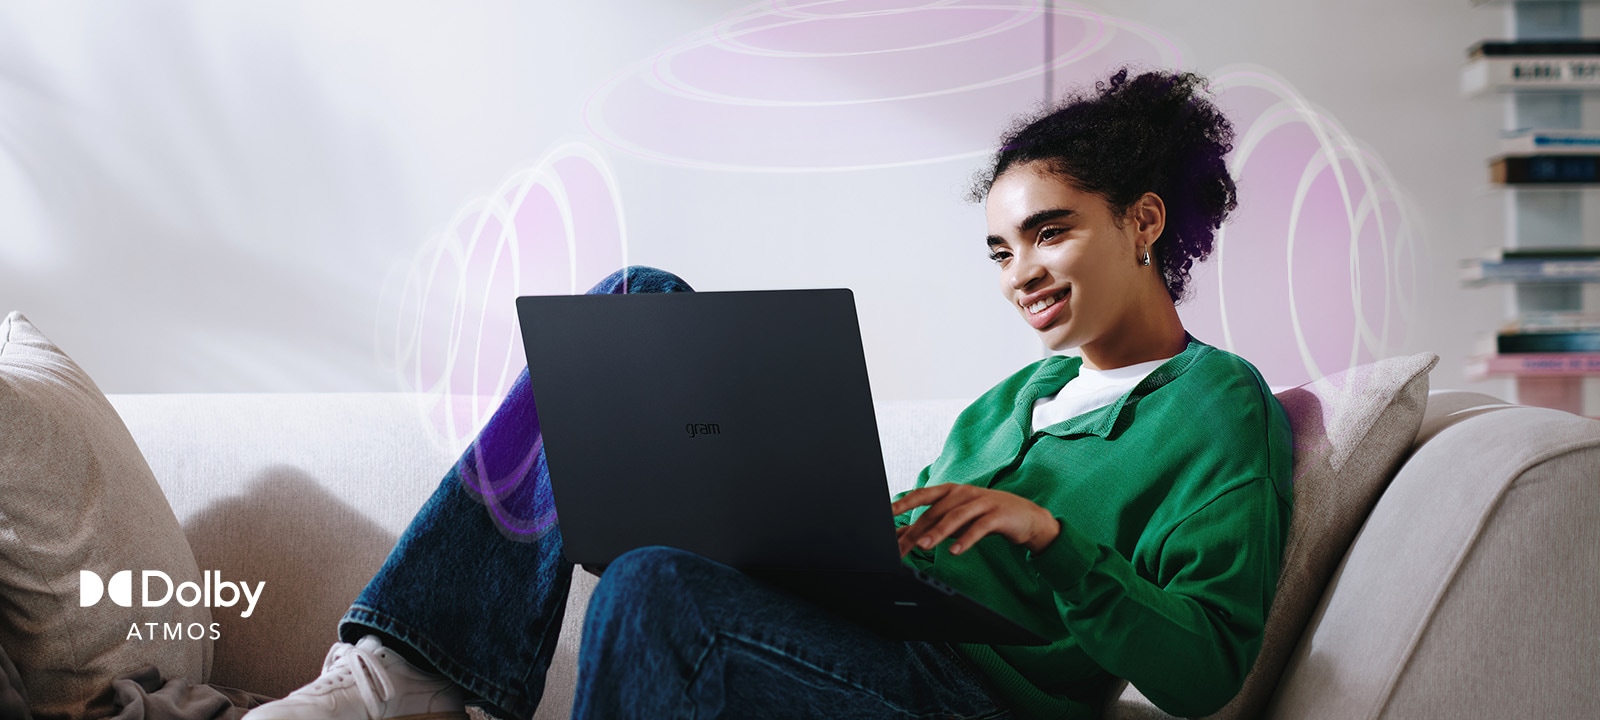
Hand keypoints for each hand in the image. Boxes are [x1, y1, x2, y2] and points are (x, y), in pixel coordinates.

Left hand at [892, 484, 1059, 557]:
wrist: (1026, 516)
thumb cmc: (984, 516)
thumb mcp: (954, 520)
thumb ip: (929, 526)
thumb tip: (900, 536)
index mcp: (950, 491)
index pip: (922, 496)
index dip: (904, 503)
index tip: (886, 514)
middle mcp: (963, 493)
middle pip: (935, 511)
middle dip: (916, 530)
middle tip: (901, 547)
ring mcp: (981, 502)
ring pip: (955, 516)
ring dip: (938, 532)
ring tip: (923, 546)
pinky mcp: (997, 515)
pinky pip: (979, 528)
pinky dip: (966, 539)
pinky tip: (954, 551)